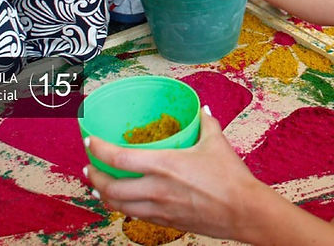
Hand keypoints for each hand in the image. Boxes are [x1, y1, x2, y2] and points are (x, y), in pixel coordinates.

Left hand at [86, 107, 269, 240]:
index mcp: (164, 165)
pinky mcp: (167, 222)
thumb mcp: (216, 143)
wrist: (243, 211)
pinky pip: (136, 216)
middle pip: (110, 188)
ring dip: (105, 196)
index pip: (119, 158)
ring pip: (119, 206)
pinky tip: (125, 202)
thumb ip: (206, 124)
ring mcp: (159, 209)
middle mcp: (156, 189)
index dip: (99, 150)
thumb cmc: (230, 178)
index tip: (91, 141)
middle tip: (90, 168)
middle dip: (95, 178)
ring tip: (99, 187)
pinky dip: (124, 207)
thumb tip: (202, 110)